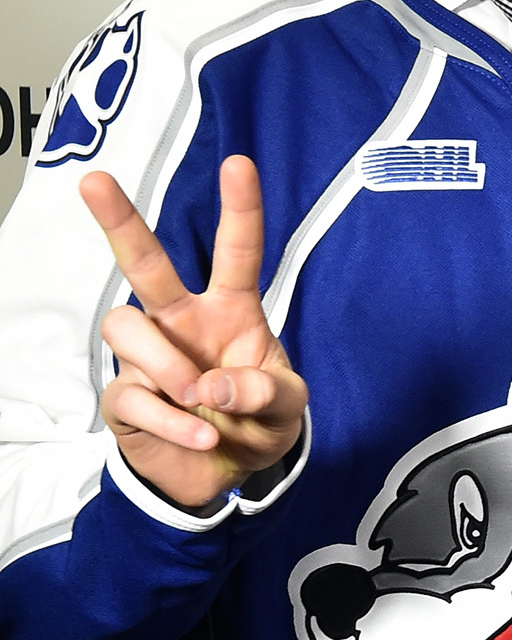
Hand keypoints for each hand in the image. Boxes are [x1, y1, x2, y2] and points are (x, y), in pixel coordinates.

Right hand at [80, 155, 307, 510]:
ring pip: (127, 326)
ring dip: (168, 364)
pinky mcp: (124, 395)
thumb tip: (216, 384)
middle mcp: (182, 321)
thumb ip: (267, 392)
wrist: (224, 477)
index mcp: (232, 309)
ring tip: (200, 397)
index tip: (239, 163)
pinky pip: (133, 392)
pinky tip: (199, 434)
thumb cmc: (257, 422)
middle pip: (144, 263)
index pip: (237, 251)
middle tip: (95, 181)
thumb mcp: (288, 407)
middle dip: (119, 221)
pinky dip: (173, 419)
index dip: (240, 208)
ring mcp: (148, 355)